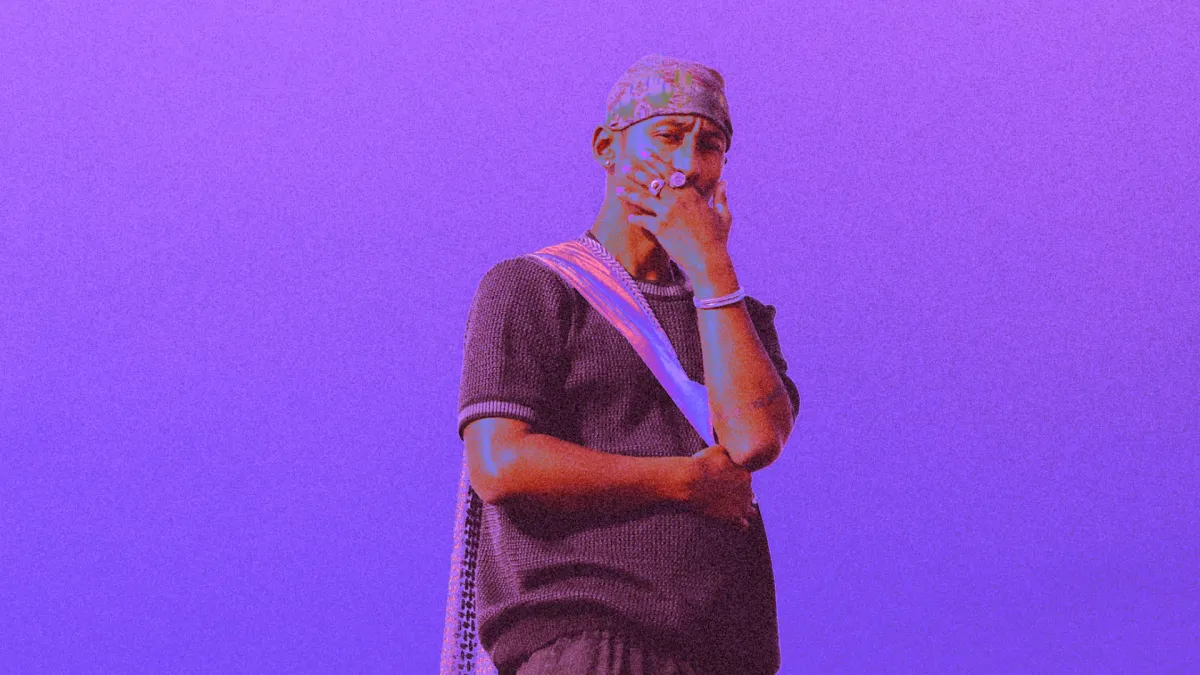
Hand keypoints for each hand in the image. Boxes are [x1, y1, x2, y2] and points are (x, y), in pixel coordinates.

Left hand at [616, 150, 731, 273]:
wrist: (709, 260)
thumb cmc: (717, 239)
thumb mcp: (723, 215)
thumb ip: (721, 196)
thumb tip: (724, 181)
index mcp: (691, 194)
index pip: (670, 172)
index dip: (656, 161)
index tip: (645, 153)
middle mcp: (677, 201)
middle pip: (653, 181)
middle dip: (637, 173)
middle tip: (625, 166)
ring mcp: (667, 214)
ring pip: (644, 199)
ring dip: (629, 193)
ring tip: (618, 189)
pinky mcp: (660, 229)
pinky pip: (643, 221)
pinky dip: (635, 219)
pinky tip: (629, 218)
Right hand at [680, 444, 754, 529]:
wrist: (689, 483)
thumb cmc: (699, 465)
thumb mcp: (715, 450)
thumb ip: (727, 453)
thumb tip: (728, 456)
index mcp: (744, 473)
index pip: (744, 479)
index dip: (734, 481)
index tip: (722, 484)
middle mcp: (747, 489)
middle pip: (748, 495)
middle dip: (738, 496)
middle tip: (723, 497)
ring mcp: (742, 505)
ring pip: (751, 511)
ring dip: (743, 510)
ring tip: (730, 511)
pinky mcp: (734, 518)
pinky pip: (743, 525)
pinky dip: (738, 524)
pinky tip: (729, 521)